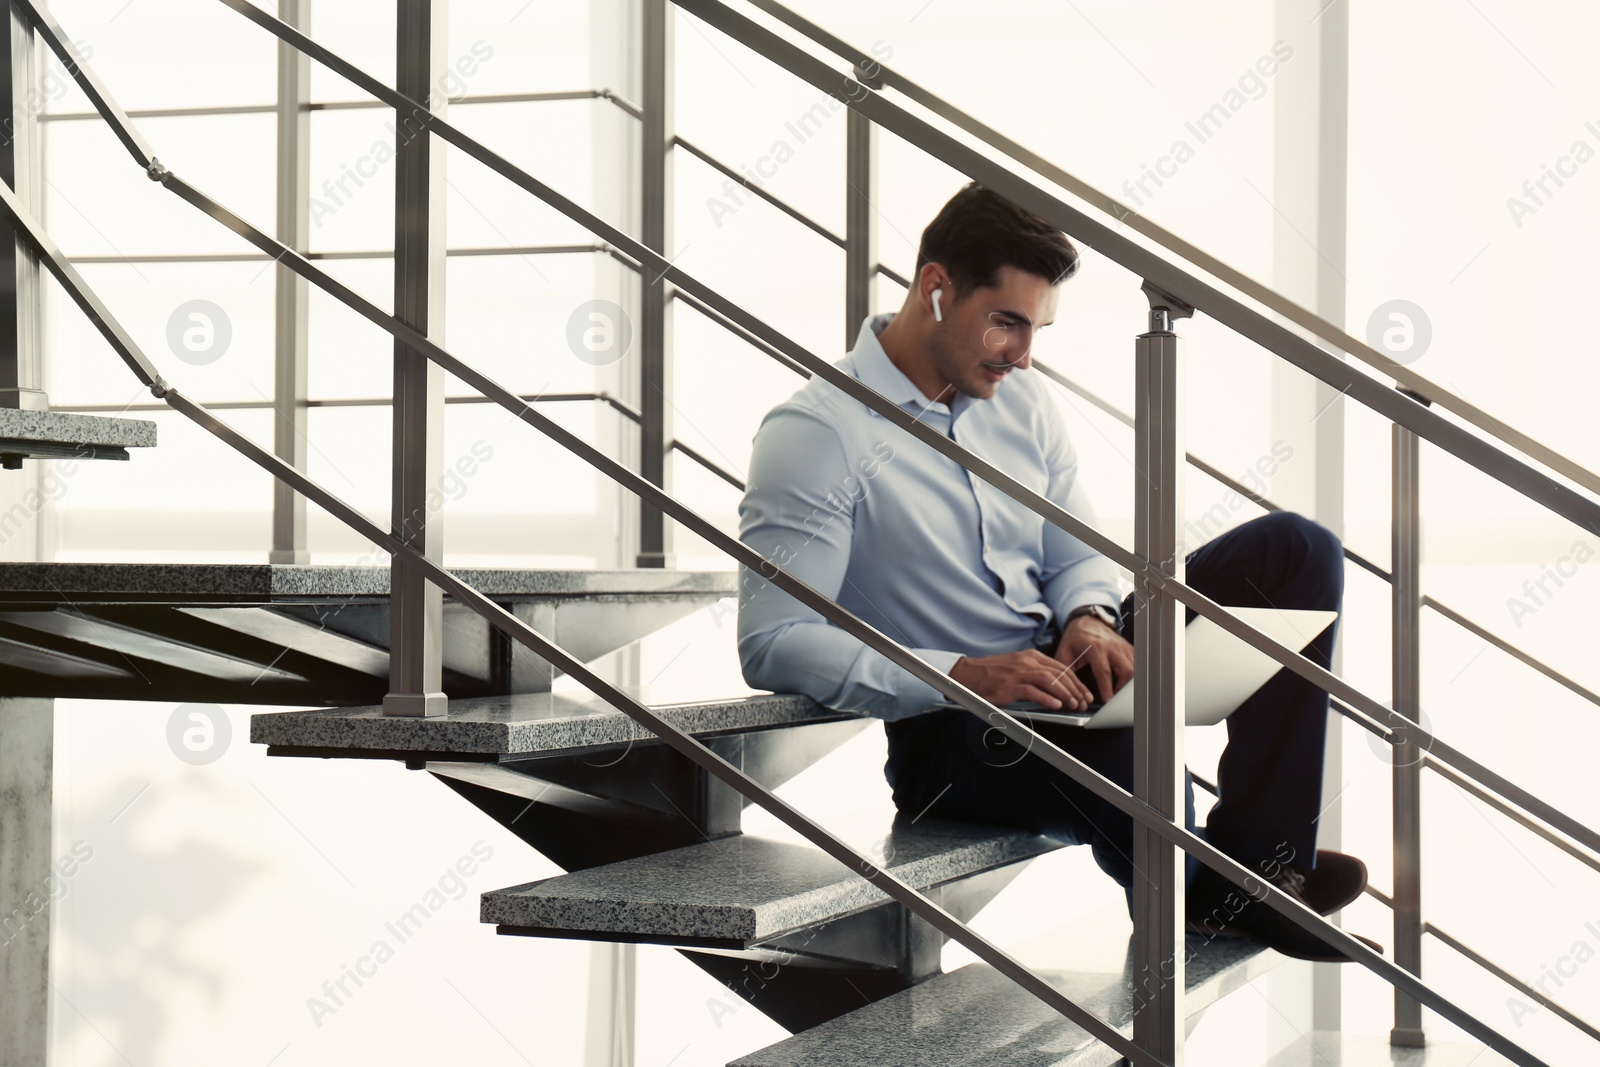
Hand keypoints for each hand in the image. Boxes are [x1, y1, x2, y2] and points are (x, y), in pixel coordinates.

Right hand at [949, 649, 1096, 710]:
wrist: (967, 674)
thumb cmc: (992, 673)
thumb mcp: (1017, 667)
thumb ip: (1036, 673)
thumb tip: (1058, 689)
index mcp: (1031, 656)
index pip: (1061, 668)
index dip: (1077, 682)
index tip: (1085, 694)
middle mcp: (1026, 662)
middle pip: (1059, 674)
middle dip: (1075, 690)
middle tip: (1084, 703)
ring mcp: (1018, 673)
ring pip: (1049, 681)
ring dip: (1065, 694)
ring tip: (1073, 705)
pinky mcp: (1009, 686)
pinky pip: (1032, 691)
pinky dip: (1046, 698)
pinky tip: (1055, 706)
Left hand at [1054, 615, 1134, 703]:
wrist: (1087, 620)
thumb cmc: (1075, 638)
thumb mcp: (1064, 652)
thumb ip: (1064, 671)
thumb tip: (1064, 690)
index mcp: (1095, 647)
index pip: (1104, 671)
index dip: (1106, 688)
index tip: (1107, 702)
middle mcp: (1112, 646)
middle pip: (1126, 670)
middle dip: (1122, 689)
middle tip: (1115, 702)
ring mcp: (1122, 647)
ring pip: (1134, 668)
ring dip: (1128, 684)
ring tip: (1119, 696)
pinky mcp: (1128, 648)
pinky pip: (1136, 664)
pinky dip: (1132, 677)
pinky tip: (1124, 686)